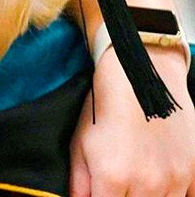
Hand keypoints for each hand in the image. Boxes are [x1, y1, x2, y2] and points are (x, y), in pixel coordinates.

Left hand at [70, 46, 194, 196]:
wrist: (139, 77)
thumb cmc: (104, 108)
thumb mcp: (80, 143)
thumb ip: (79, 184)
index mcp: (112, 178)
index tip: (102, 194)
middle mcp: (146, 184)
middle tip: (118, 187)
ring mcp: (174, 178)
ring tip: (137, 181)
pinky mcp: (194, 170)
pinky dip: (176, 195)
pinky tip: (161, 185)